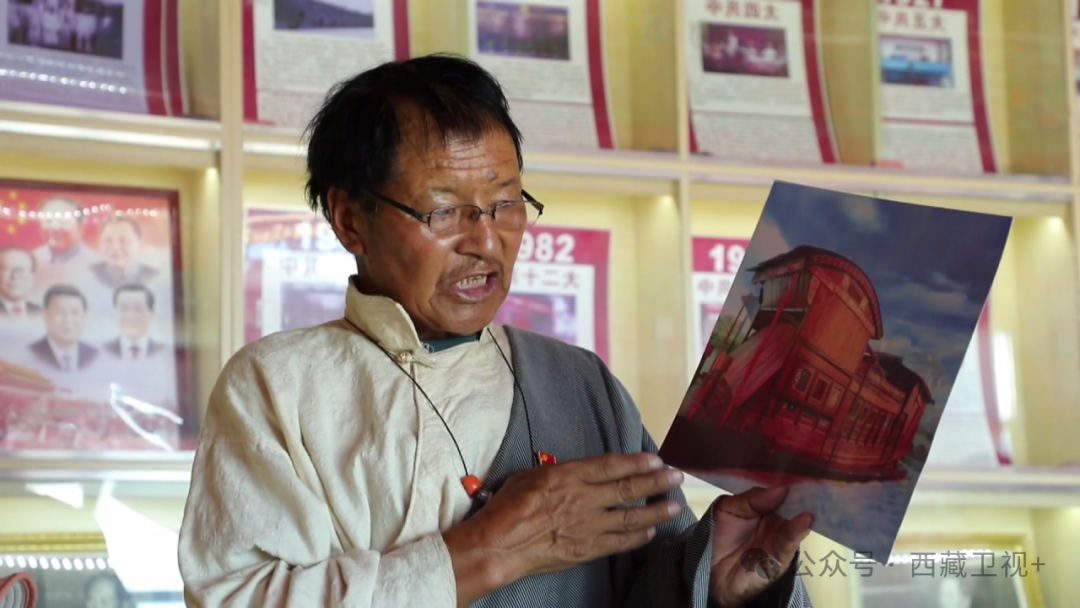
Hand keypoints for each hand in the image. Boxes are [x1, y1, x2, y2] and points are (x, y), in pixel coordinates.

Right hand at [443, 452, 684, 604]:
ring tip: (674, 505)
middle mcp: (581, 499)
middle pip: (627, 488)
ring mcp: (586, 526)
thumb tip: (575, 472)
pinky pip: (618, 542)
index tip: (656, 458)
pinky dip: (637, 537)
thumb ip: (558, 474)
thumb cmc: (506, 508)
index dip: (637, 462)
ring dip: (655, 511)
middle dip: (656, 481)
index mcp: (567, 476)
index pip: (611, 466)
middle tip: (677, 477)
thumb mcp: (529, 476)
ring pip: (629, 517)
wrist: (498, 544)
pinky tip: (651, 532)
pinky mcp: (585, 549)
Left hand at [708, 486, 812, 606]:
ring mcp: (780, 539)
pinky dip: (798, 531)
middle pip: (794, 505)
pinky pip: (790, 542)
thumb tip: (780, 489)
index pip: (781, 491)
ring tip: (814, 498)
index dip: (790, 481)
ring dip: (805, 510)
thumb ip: (752, 499)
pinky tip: (805, 519)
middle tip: (817, 479)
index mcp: (766, 507)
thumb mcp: (730, 510)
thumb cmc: (718, 536)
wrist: (708, 570)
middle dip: (804, 494)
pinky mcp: (779, 557)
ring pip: (796, 522)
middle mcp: (777, 522)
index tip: (803, 466)